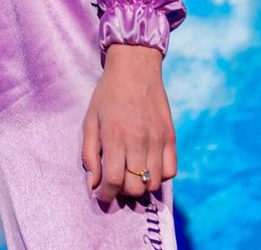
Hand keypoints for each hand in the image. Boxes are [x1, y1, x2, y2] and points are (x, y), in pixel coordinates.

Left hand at [81, 44, 176, 203]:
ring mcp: (158, 139)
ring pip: (154, 184)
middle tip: (116, 182)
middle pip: (135, 188)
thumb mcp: (90, 119)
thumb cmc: (108, 93)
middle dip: (122, 192)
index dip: (106, 195)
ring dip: (141, 186)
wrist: (135, 66)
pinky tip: (149, 166)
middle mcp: (138, 140)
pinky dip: (160, 176)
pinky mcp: (171, 136)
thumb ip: (89, 154)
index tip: (102, 194)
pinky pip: (171, 171)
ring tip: (132, 175)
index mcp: (115, 136)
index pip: (113, 181)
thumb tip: (92, 185)